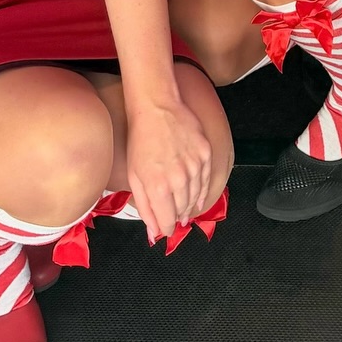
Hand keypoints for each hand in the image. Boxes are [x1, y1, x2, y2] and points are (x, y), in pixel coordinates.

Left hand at [124, 97, 214, 240]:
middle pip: (183, 210)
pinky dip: (202, 191)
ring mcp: (195, 166)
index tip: (165, 229)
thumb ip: (145, 208)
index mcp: (158, 188)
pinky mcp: (205, 153)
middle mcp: (179, 180)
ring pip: (196, 197)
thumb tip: (153, 232)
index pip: (167, 222)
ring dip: (190, 206)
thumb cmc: (140, 140)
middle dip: (177, 217)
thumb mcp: (135, 177)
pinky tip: (198, 197)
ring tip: (186, 211)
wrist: (156, 108)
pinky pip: (206, 180)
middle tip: (175, 219)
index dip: (165, 229)